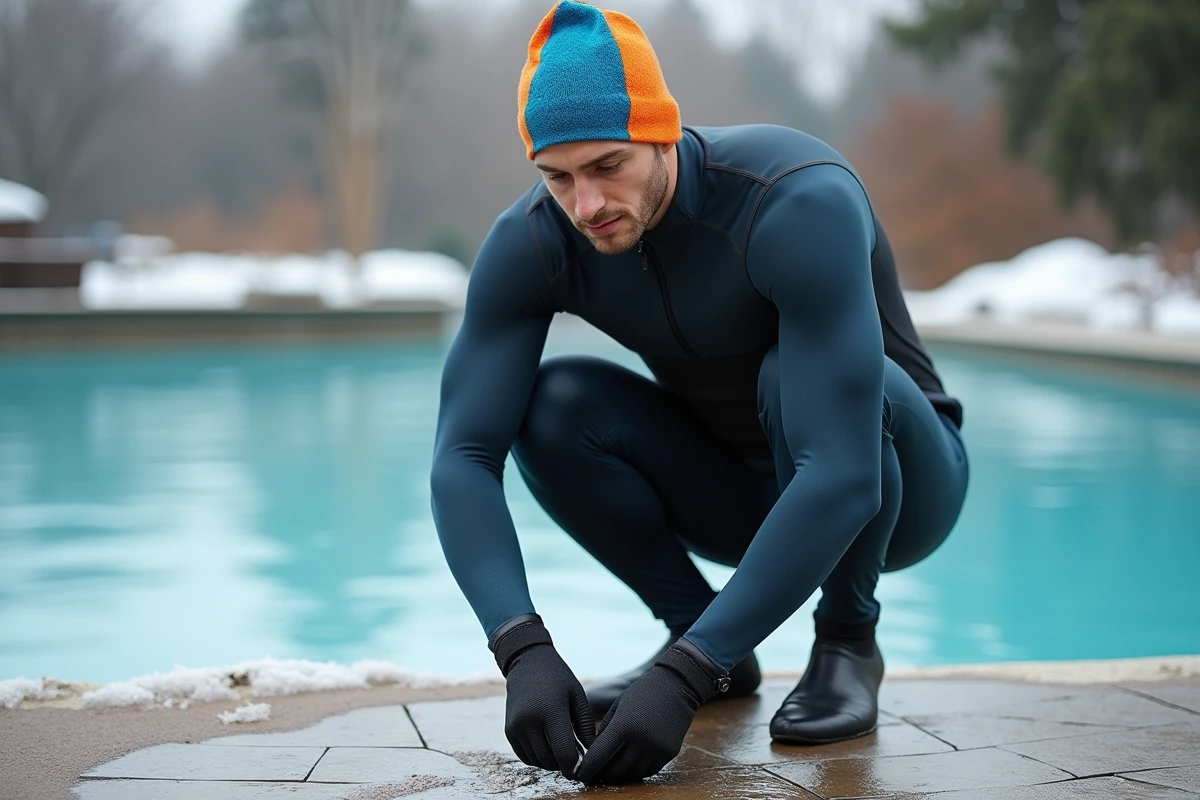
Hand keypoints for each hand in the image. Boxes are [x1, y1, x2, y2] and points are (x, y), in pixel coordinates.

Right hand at [490, 615, 594, 778]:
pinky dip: (538, 758)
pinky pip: (525, 756)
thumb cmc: (558, 679)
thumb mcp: (578, 696)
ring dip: (551, 762)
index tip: (583, 768)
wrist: (527, 663)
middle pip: (550, 760)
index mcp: (551, 711)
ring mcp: (516, 728)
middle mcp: (530, 722)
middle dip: (565, 764)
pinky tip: (549, 746)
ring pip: (537, 761)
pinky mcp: (509, 731)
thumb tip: (590, 755)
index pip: (564, 753)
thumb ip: (586, 727)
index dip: (575, 767)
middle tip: (575, 756)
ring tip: (562, 748)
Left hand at [576, 638, 728, 783]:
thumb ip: (606, 731)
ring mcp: (657, 748)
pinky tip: (631, 763)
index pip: (599, 756)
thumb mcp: (618, 707)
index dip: (588, 769)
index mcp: (624, 725)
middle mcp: (641, 740)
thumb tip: (594, 753)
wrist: (677, 685)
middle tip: (596, 772)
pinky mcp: (669, 753)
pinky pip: (649, 771)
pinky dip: (637, 770)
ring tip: (612, 768)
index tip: (580, 775)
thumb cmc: (643, 692)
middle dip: (603, 773)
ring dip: (621, 774)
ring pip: (632, 774)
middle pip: (615, 770)